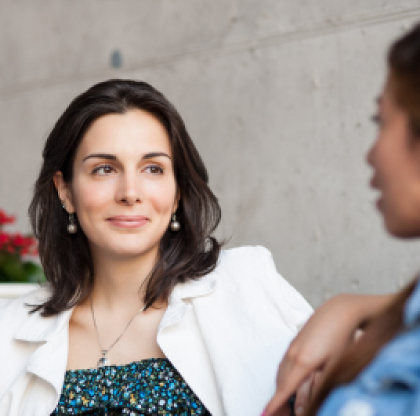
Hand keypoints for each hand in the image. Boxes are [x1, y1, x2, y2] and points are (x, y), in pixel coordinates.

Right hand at [263, 293, 392, 415]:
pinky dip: (284, 375)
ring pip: (282, 372)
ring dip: (281, 388)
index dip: (274, 405)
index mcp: (302, 362)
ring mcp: (293, 346)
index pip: (284, 390)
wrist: (341, 311)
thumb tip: (305, 406)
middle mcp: (293, 354)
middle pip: (280, 383)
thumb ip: (318, 388)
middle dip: (277, 400)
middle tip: (277, 414)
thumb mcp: (335, 367)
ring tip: (284, 403)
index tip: (264, 415)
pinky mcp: (296, 341)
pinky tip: (290, 381)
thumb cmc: (343, 338)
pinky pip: (285, 362)